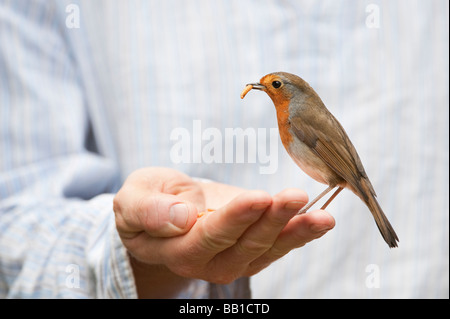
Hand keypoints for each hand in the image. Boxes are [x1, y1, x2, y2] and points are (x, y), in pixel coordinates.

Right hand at [113, 167, 334, 297]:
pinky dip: (299, 233)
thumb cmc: (146, 202)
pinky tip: (320, 221)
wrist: (163, 210)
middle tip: (296, 197)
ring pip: (268, 249)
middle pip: (246, 245)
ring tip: (323, 217)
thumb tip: (180, 219)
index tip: (258, 197)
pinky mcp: (251, 247)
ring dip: (295, 232)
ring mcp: (234, 257)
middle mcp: (209, 261)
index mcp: (178, 250)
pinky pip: (277, 244)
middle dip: (273, 221)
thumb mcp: (132, 200)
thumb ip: (149, 211)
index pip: (210, 236)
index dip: (235, 218)